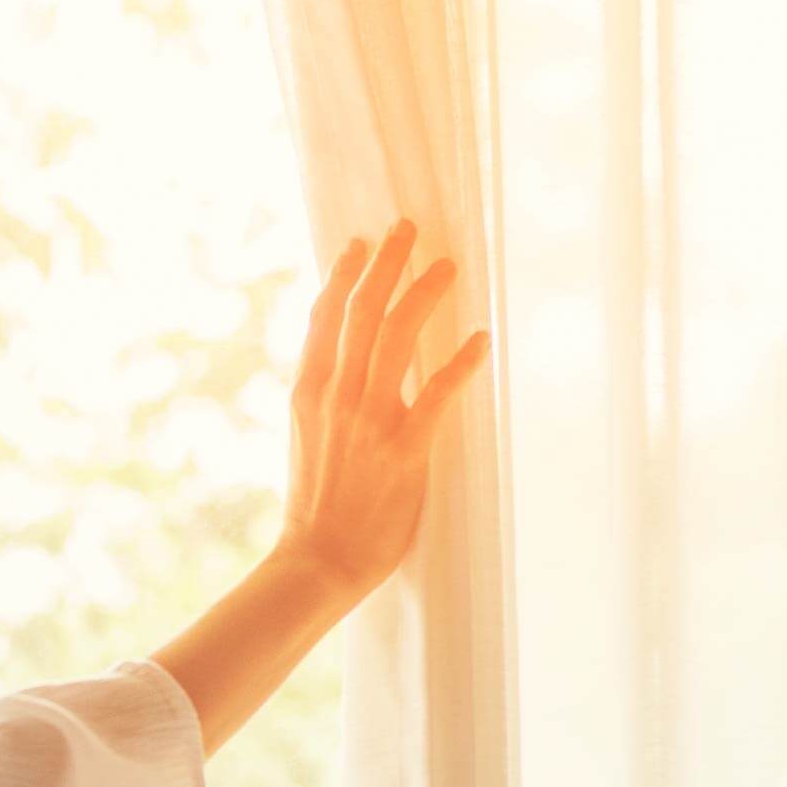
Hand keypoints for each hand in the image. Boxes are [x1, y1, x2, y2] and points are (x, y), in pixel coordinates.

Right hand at [273, 218, 490, 595]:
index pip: (325, 317)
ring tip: (447, 267)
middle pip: (362, 312)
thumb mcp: (305, 437)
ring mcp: (370, 420)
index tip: (361, 242)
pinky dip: (461, 363)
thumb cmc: (317, 504)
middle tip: (408, 228)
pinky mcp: (405, 449)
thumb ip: (325, 396)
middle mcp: (337, 396)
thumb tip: (346, 363)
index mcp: (308, 391)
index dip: (344, 274)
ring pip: (397, 338)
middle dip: (387, 264)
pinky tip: (481, 340)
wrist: (320, 558)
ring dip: (424, 295)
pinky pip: (438, 394)